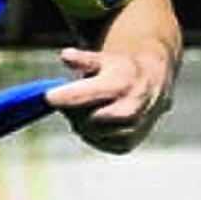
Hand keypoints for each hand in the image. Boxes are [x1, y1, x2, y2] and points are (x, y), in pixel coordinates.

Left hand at [44, 47, 171, 154]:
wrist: (152, 82)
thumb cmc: (120, 68)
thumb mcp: (103, 58)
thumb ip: (83, 59)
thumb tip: (65, 55)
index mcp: (123, 83)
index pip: (89, 94)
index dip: (66, 97)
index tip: (48, 96)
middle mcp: (132, 107)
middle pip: (91, 119)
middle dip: (74, 112)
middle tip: (64, 103)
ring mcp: (134, 128)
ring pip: (93, 134)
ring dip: (81, 123)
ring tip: (83, 108)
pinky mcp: (129, 143)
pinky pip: (101, 144)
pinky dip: (91, 134)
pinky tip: (93, 121)